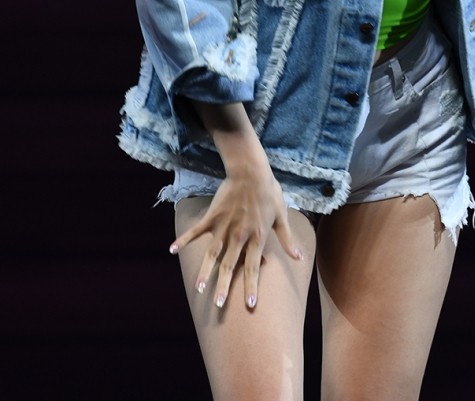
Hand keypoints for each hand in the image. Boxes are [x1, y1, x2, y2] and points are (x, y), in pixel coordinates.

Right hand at [169, 164, 302, 309]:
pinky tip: (172, 250)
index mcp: (256, 238)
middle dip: (224, 287)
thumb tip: (300, 257)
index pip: (253, 267)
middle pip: (230, 267)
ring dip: (205, 272)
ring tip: (198, 288)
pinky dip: (184, 239)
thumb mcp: (281, 216)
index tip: (249, 305)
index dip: (251, 287)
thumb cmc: (269, 192)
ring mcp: (224, 227)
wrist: (251, 172)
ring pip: (212, 254)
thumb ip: (287, 239)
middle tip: (217, 305)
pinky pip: (196, 231)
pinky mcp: (213, 216)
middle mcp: (239, 236)